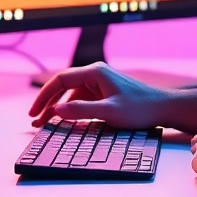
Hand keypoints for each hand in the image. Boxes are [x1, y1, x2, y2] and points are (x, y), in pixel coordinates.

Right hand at [29, 62, 168, 128]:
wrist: (163, 108)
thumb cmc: (140, 109)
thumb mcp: (109, 112)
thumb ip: (81, 110)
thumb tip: (56, 109)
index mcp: (95, 72)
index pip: (60, 79)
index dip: (44, 95)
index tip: (34, 112)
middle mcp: (95, 74)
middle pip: (63, 86)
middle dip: (48, 103)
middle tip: (35, 120)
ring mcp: (100, 83)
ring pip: (71, 94)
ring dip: (58, 107)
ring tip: (45, 124)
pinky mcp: (105, 93)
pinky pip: (81, 100)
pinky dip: (71, 110)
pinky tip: (65, 122)